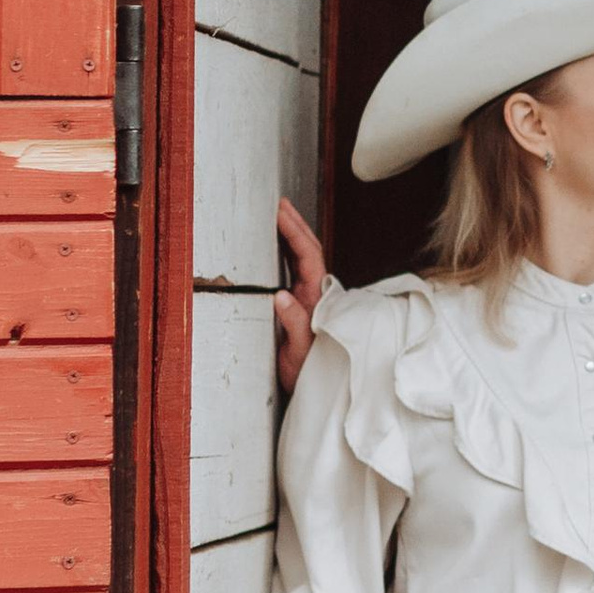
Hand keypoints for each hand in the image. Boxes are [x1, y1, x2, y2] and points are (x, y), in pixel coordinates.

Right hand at [275, 199, 328, 393]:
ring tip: (279, 214)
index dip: (295, 233)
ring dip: (292, 234)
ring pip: (303, 258)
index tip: (281, 213)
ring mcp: (308, 298)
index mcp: (316, 300)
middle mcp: (314, 295)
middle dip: (295, 224)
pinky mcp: (299, 305)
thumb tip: (281, 295)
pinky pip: (294, 271)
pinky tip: (277, 243)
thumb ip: (293, 325)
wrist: (312, 390)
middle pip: (308, 250)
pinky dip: (286, 252)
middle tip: (279, 203)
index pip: (308, 257)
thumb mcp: (299, 352)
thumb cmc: (307, 373)